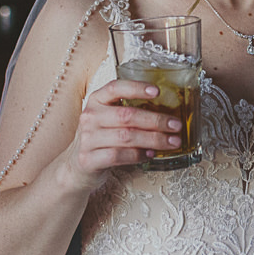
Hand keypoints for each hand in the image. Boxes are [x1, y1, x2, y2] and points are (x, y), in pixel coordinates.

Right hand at [64, 79, 182, 189]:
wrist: (77, 166)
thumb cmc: (101, 139)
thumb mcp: (108, 119)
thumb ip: (128, 112)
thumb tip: (166, 111)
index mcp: (96, 101)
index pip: (115, 88)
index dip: (136, 88)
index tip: (157, 91)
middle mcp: (89, 117)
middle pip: (127, 115)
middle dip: (156, 120)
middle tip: (175, 125)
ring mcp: (87, 139)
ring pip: (126, 137)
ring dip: (154, 139)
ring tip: (171, 142)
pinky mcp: (88, 159)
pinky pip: (119, 156)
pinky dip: (139, 155)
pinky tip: (151, 154)